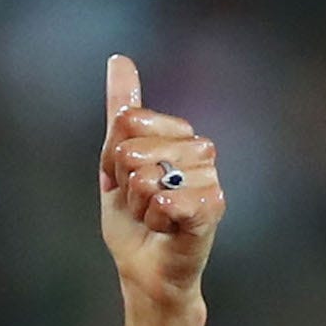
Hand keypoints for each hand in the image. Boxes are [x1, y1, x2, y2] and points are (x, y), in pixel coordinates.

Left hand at [98, 55, 224, 303]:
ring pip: (145, 178)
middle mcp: (201, 150)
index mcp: (180, 134)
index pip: (126, 122)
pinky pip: (166, 200)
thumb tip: (119, 58)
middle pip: (132, 150)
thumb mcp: (116, 161)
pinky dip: (154, 218)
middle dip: (123, 183)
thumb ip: (121, 110)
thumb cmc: (134, 217)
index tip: (123, 177)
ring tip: (153, 217)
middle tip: (139, 203)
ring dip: (137, 205)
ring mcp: (210, 178)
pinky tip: (165, 226)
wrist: (145, 266)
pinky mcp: (213, 208)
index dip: (112, 157)